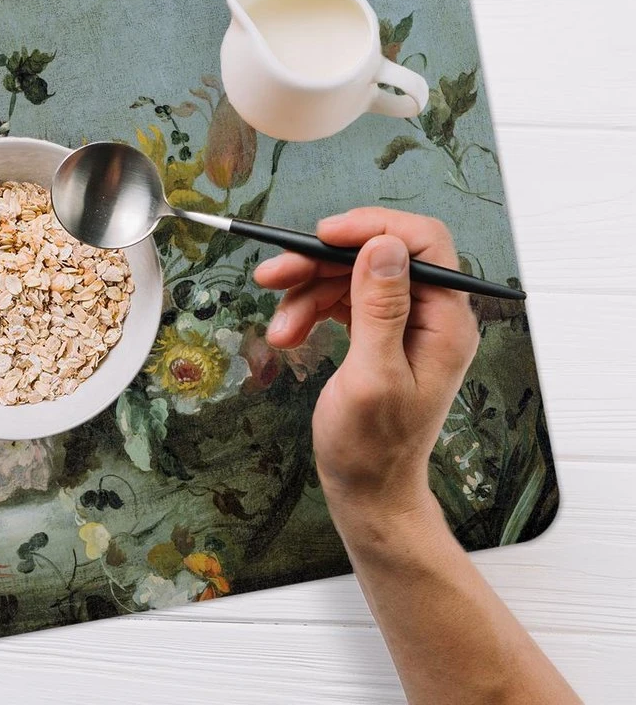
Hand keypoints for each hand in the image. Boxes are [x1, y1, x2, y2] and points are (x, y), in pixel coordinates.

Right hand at [253, 208, 479, 524]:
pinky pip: (341, 301)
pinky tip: (289, 333)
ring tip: (279, 330)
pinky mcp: (377, 335)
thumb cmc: (373, 447)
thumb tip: (384, 246)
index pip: (422, 244)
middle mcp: (431, 316)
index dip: (371, 229)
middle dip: (321, 263)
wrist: (368, 490)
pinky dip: (310, 310)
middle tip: (273, 275)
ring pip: (351, 277)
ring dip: (306, 293)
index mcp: (446, 321)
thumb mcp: (373, 376)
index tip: (321, 234)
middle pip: (375, 257)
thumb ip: (380, 309)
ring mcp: (404, 325)